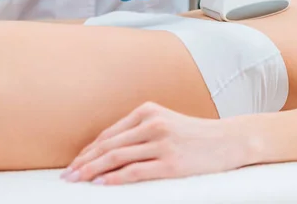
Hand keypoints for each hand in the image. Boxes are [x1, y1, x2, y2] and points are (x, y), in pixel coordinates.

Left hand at [60, 102, 251, 184]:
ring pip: (117, 158)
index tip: (75, 163)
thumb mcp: (166, 122)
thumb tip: (108, 151)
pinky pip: (136, 171)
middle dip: (85, 162)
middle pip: (108, 146)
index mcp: (148, 111)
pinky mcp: (171, 162)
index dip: (89, 150)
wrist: (228, 140)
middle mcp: (152, 123)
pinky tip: (102, 184)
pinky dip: (115, 178)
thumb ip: (140, 131)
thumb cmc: (195, 134)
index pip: (109, 134)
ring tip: (78, 181)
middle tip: (67, 176)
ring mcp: (162, 142)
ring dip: (93, 171)